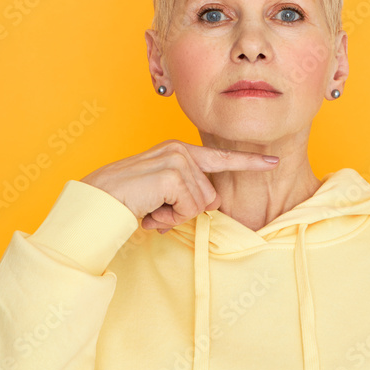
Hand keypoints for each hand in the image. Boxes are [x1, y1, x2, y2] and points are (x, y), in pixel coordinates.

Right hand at [79, 140, 278, 232]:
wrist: (96, 203)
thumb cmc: (125, 201)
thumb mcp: (160, 194)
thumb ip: (185, 193)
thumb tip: (206, 206)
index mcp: (178, 152)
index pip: (220, 158)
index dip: (249, 162)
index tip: (273, 162)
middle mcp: (180, 150)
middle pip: (211, 195)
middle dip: (186, 211)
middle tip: (156, 209)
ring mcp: (176, 160)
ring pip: (202, 204)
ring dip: (176, 216)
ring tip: (150, 209)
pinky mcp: (173, 174)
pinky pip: (190, 209)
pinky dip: (171, 218)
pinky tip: (150, 210)